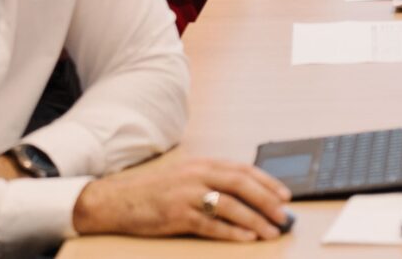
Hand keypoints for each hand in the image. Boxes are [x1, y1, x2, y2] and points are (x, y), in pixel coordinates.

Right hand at [72, 154, 290, 242]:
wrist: (115, 200)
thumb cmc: (153, 190)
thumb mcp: (186, 175)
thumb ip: (213, 180)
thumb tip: (249, 193)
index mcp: (203, 164)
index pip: (244, 170)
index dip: (268, 182)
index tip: (285, 195)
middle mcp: (197, 175)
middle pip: (241, 185)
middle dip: (267, 201)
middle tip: (284, 215)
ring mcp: (187, 195)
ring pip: (230, 205)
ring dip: (255, 219)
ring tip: (271, 230)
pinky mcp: (177, 216)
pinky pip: (211, 225)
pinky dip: (232, 232)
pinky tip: (247, 237)